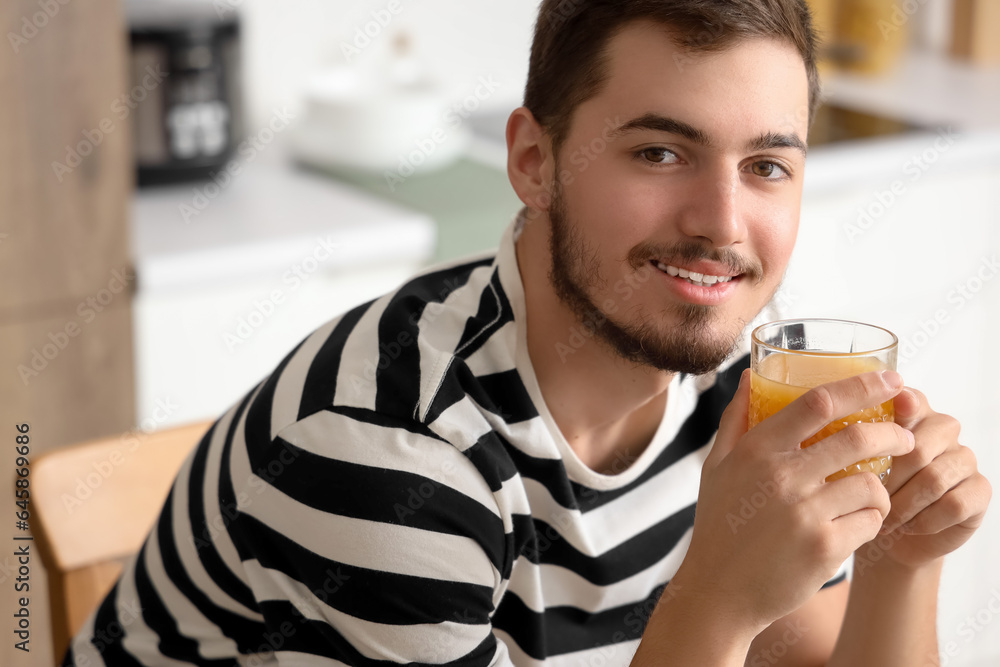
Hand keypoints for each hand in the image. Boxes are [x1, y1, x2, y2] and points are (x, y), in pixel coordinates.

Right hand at [674, 369, 914, 631]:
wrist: (719, 592)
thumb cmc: (720, 525)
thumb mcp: (716, 467)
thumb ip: (736, 419)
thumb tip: (750, 375)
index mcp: (756, 450)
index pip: (818, 402)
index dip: (861, 386)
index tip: (890, 379)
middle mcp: (781, 476)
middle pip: (858, 437)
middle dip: (893, 434)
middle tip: (905, 437)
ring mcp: (804, 512)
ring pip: (871, 484)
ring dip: (879, 488)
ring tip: (870, 495)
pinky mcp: (824, 547)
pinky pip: (870, 522)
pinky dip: (870, 522)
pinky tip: (854, 526)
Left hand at [868, 387, 991, 568]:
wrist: (894, 537)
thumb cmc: (869, 493)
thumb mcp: (853, 464)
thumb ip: (853, 441)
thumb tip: (836, 429)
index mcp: (912, 413)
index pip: (910, 401)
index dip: (901, 405)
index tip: (886, 415)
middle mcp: (943, 429)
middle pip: (918, 448)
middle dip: (890, 480)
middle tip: (872, 500)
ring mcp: (964, 458)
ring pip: (934, 479)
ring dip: (904, 505)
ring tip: (885, 518)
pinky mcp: (979, 489)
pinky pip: (953, 504)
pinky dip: (924, 520)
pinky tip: (909, 525)